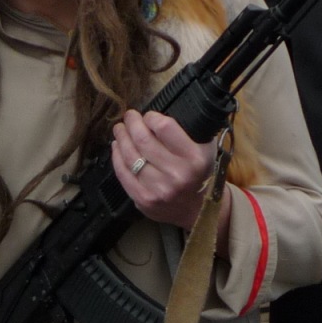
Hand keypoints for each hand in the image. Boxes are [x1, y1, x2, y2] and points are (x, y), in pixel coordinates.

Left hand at [111, 109, 231, 241]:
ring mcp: (159, 189)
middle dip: (132, 123)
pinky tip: (117, 147)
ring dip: (121, 137)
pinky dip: (116, 156)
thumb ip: (189, 131)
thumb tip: (160, 112)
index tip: (149, 116)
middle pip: (143, 140)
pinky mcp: (144, 200)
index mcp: (195, 158)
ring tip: (120, 129)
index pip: (164, 127)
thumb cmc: (198, 173)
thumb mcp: (205, 149)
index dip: (152, 117)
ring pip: (130, 155)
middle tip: (129, 116)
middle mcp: (178, 174)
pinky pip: (123, 173)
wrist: (196, 209)